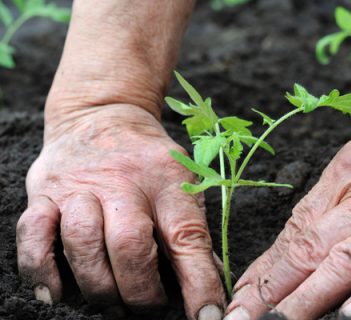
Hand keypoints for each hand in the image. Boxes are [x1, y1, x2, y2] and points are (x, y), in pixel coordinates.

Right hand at [16, 104, 224, 318]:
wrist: (103, 115)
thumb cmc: (148, 160)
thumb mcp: (181, 183)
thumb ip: (191, 232)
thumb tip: (210, 285)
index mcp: (167, 180)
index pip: (187, 236)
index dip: (199, 282)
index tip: (208, 316)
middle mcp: (123, 181)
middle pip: (129, 245)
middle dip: (140, 291)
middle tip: (148, 306)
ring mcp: (79, 186)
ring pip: (82, 243)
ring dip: (99, 286)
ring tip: (112, 303)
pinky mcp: (45, 192)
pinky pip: (33, 234)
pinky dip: (41, 270)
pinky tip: (56, 294)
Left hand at [225, 103, 350, 319]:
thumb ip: (328, 208)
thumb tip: (284, 254)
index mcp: (344, 173)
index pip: (295, 229)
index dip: (266, 267)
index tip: (242, 295)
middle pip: (311, 245)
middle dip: (274, 288)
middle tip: (244, 317)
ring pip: (346, 260)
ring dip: (310, 297)